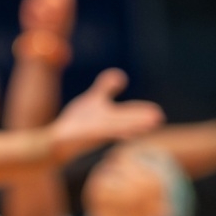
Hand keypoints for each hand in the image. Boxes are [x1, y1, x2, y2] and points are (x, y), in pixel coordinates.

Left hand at [49, 69, 163, 162]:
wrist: (57, 141)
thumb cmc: (79, 122)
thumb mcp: (94, 100)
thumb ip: (106, 87)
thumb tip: (121, 75)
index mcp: (109, 119)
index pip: (128, 116)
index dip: (141, 114)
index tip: (158, 114)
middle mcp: (102, 127)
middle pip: (122, 123)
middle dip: (137, 121)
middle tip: (157, 118)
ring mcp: (90, 133)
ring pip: (109, 130)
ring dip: (122, 128)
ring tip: (139, 125)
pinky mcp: (78, 136)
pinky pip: (88, 133)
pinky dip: (97, 131)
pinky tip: (106, 129)